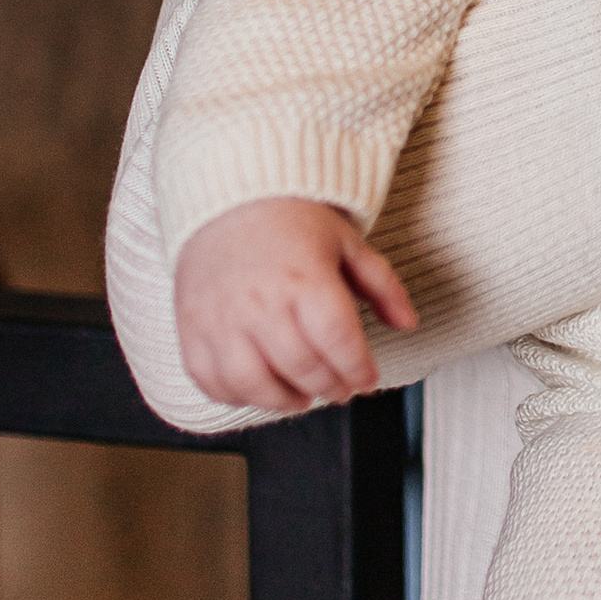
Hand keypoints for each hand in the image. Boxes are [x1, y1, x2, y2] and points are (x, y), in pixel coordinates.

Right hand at [173, 196, 415, 414]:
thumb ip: (382, 285)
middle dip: (331, 387)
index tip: (367, 377)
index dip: (358, 369)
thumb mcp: (348, 243)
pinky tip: (260, 387)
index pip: (338, 341)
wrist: (228, 199)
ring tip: (303, 394)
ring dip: (286, 400)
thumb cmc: (290, 221)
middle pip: (303, 368)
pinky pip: (211, 381)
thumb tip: (408, 322)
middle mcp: (260, 302)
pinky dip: (237, 396)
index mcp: (305, 278)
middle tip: (340, 387)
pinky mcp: (192, 329)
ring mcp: (221, 319)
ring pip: (255, 385)